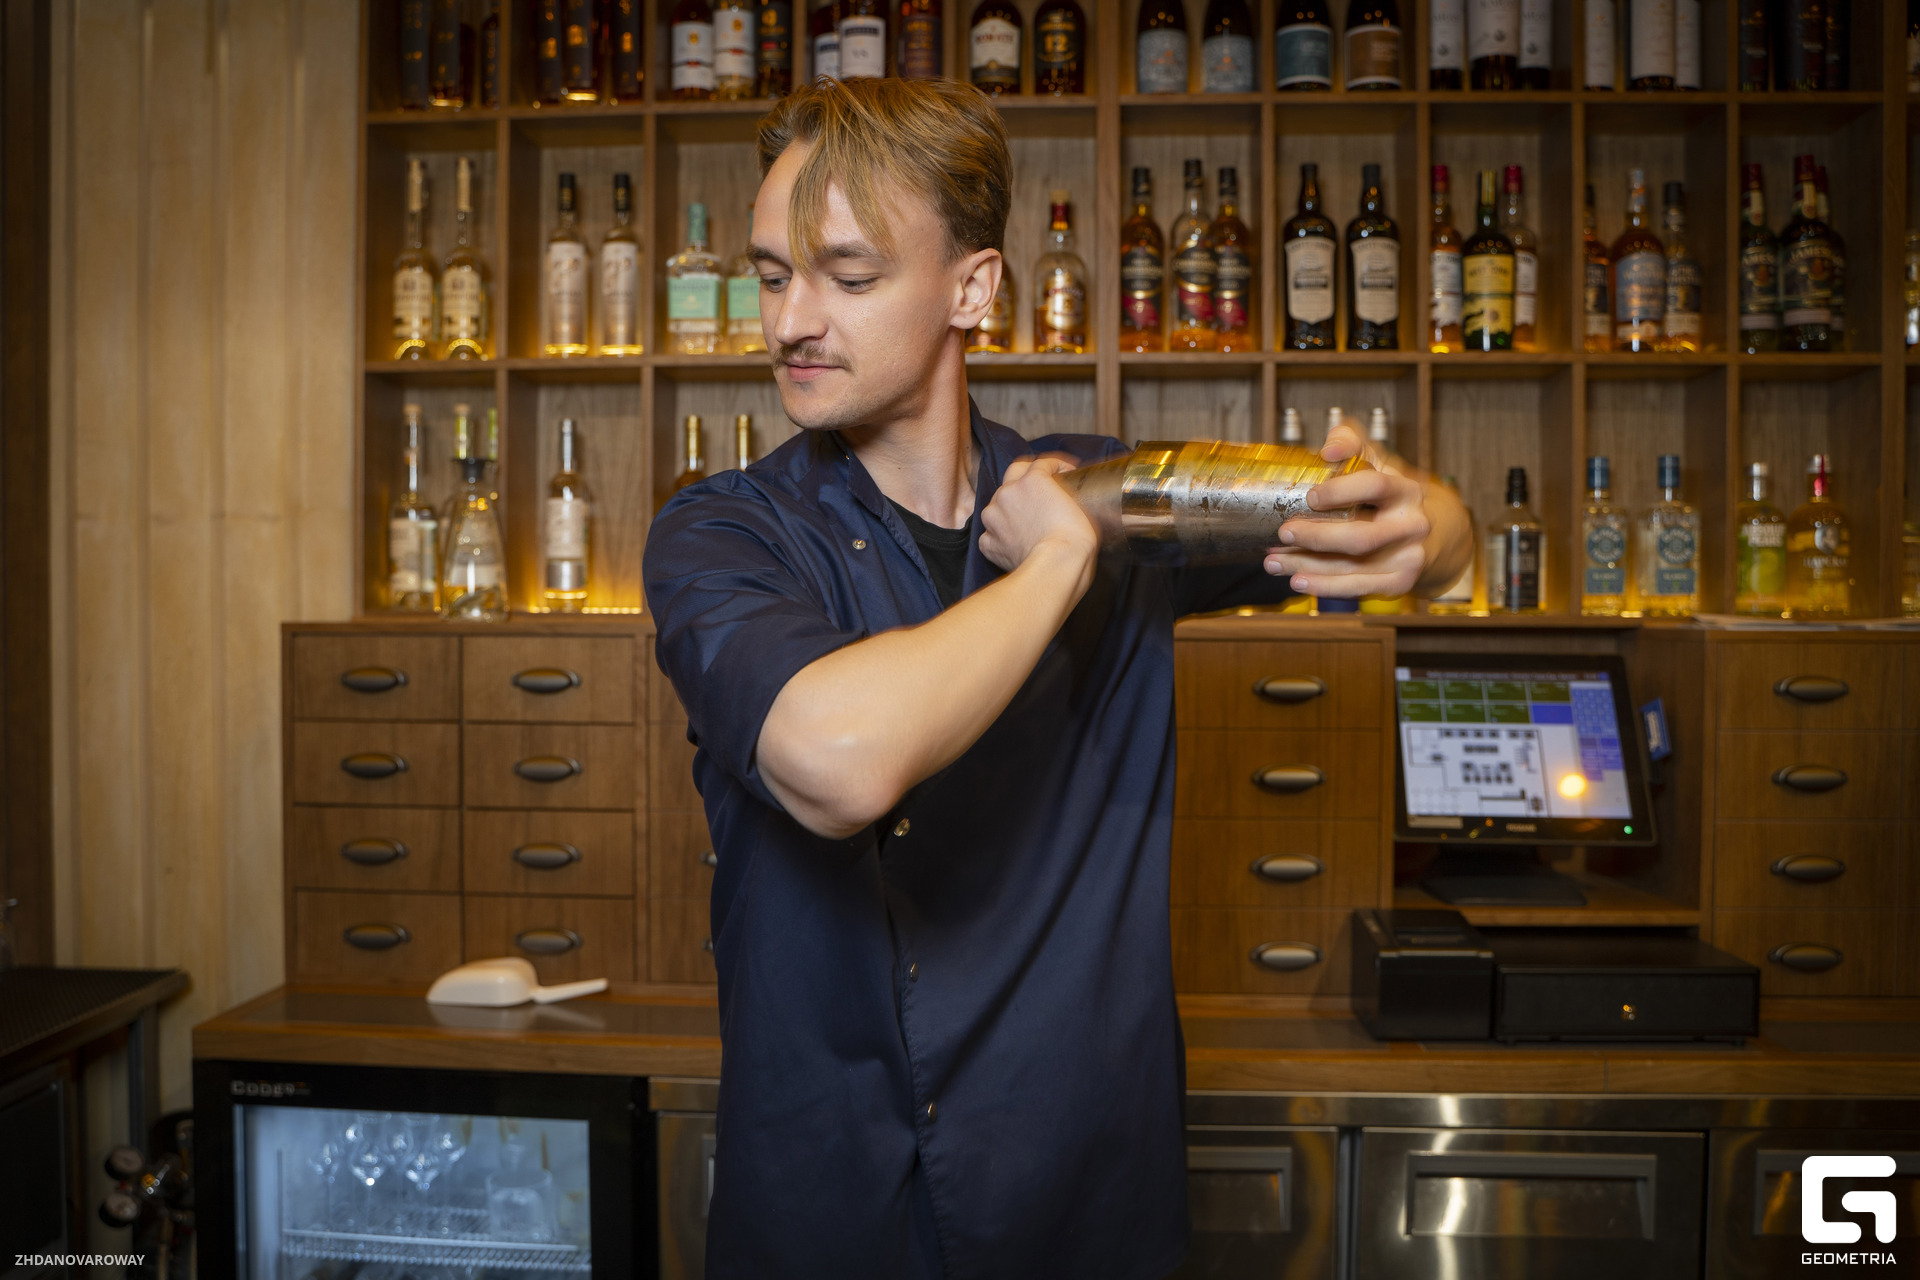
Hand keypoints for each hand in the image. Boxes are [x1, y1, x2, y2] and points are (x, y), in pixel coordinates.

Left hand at [979, 453, 1098, 584]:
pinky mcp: (988, 542)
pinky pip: (991, 534)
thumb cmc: (1074, 540)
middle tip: (1040, 487)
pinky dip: (1000, 536)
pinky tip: (1014, 542)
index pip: (1043, 463)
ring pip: (997, 504)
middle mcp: (1008, 492)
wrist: (1055, 567)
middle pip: (1014, 472)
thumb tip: (1068, 504)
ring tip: (1026, 521)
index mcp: (1033, 480)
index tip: (1064, 473)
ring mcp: (994, 517)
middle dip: (1027, 475)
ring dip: (1010, 507)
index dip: (1056, 466)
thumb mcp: (1081, 508)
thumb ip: (1066, 498)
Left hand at [1261, 422, 1435, 597]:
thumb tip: (1329, 449)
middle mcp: (1412, 525)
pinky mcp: (1400, 582)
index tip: (1310, 496)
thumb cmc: (1391, 496)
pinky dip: (1323, 586)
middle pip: (1361, 537)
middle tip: (1283, 532)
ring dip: (1307, 565)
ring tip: (1272, 561)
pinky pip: (1357, 588)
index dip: (1342, 491)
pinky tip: (1297, 580)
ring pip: (1352, 566)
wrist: (1433, 535)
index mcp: (1406, 490)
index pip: (1376, 486)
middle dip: (1317, 537)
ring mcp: (1408, 557)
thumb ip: (1351, 443)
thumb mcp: (1378, 463)